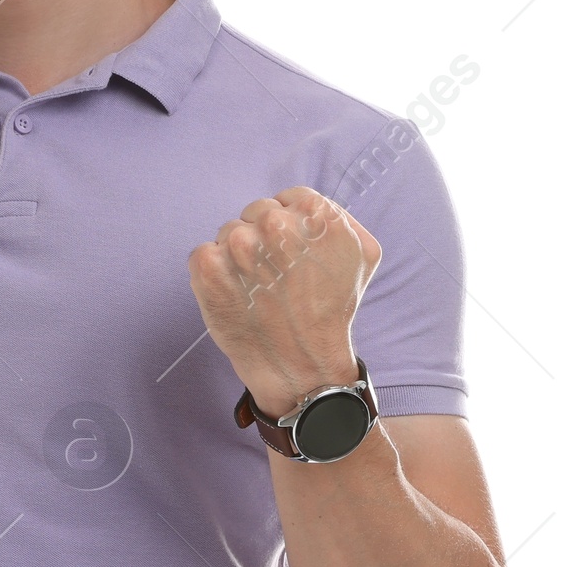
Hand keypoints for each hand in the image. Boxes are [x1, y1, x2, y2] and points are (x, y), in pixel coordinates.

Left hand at [188, 185, 380, 419]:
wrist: (301, 365)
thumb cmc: (331, 312)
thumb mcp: (362, 255)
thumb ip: (338, 218)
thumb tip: (308, 204)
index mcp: (317, 213)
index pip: (286, 200)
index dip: (289, 230)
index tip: (293, 257)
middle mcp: (276, 224)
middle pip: (256, 213)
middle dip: (263, 241)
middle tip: (277, 278)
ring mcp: (239, 244)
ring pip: (229, 231)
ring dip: (238, 257)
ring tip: (258, 290)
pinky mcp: (208, 266)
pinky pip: (204, 252)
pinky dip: (215, 273)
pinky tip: (236, 296)